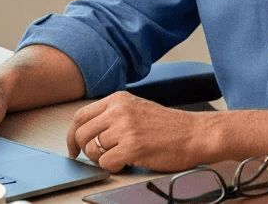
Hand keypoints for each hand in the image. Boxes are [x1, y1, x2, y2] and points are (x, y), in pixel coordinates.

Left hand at [66, 91, 207, 172]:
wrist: (194, 133)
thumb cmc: (168, 125)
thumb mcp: (137, 109)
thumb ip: (113, 114)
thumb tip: (87, 131)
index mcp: (119, 99)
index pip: (81, 116)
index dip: (73, 134)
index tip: (74, 146)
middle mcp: (119, 111)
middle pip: (81, 133)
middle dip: (83, 150)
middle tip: (93, 157)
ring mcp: (125, 129)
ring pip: (92, 151)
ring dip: (101, 159)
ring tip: (118, 157)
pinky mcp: (132, 148)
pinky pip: (106, 164)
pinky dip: (113, 167)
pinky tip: (127, 162)